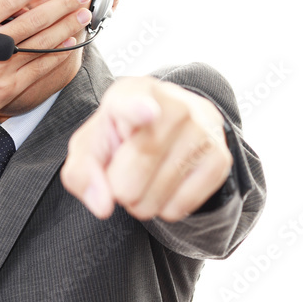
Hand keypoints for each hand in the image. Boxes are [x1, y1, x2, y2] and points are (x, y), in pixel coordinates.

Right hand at [0, 0, 91, 131]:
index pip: (9, 3)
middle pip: (33, 21)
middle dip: (61, 6)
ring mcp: (0, 69)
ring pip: (40, 45)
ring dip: (65, 28)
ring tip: (83, 15)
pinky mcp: (7, 89)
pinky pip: (38, 70)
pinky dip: (55, 56)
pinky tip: (69, 45)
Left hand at [60, 77, 232, 221]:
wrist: (168, 123)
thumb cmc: (120, 135)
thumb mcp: (90, 145)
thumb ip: (82, 173)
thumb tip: (103, 205)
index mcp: (133, 93)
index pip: (133, 103)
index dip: (137, 110)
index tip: (147, 112)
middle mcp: (174, 106)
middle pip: (134, 173)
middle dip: (119, 188)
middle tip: (123, 172)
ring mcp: (203, 132)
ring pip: (155, 198)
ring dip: (140, 203)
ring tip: (143, 178)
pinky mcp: (220, 159)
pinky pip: (179, 208)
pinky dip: (164, 209)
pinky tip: (165, 185)